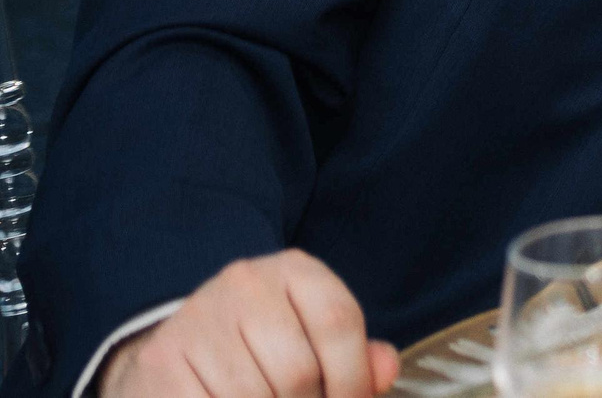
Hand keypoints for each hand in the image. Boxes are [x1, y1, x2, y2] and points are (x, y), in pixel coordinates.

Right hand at [101, 252, 397, 397]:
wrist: (177, 348)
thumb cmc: (262, 347)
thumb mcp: (313, 335)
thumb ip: (355, 355)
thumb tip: (385, 369)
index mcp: (294, 270)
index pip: (338, 321)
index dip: (353, 378)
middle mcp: (245, 283)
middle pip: (298, 370)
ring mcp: (199, 320)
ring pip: (253, 396)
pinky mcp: (163, 361)